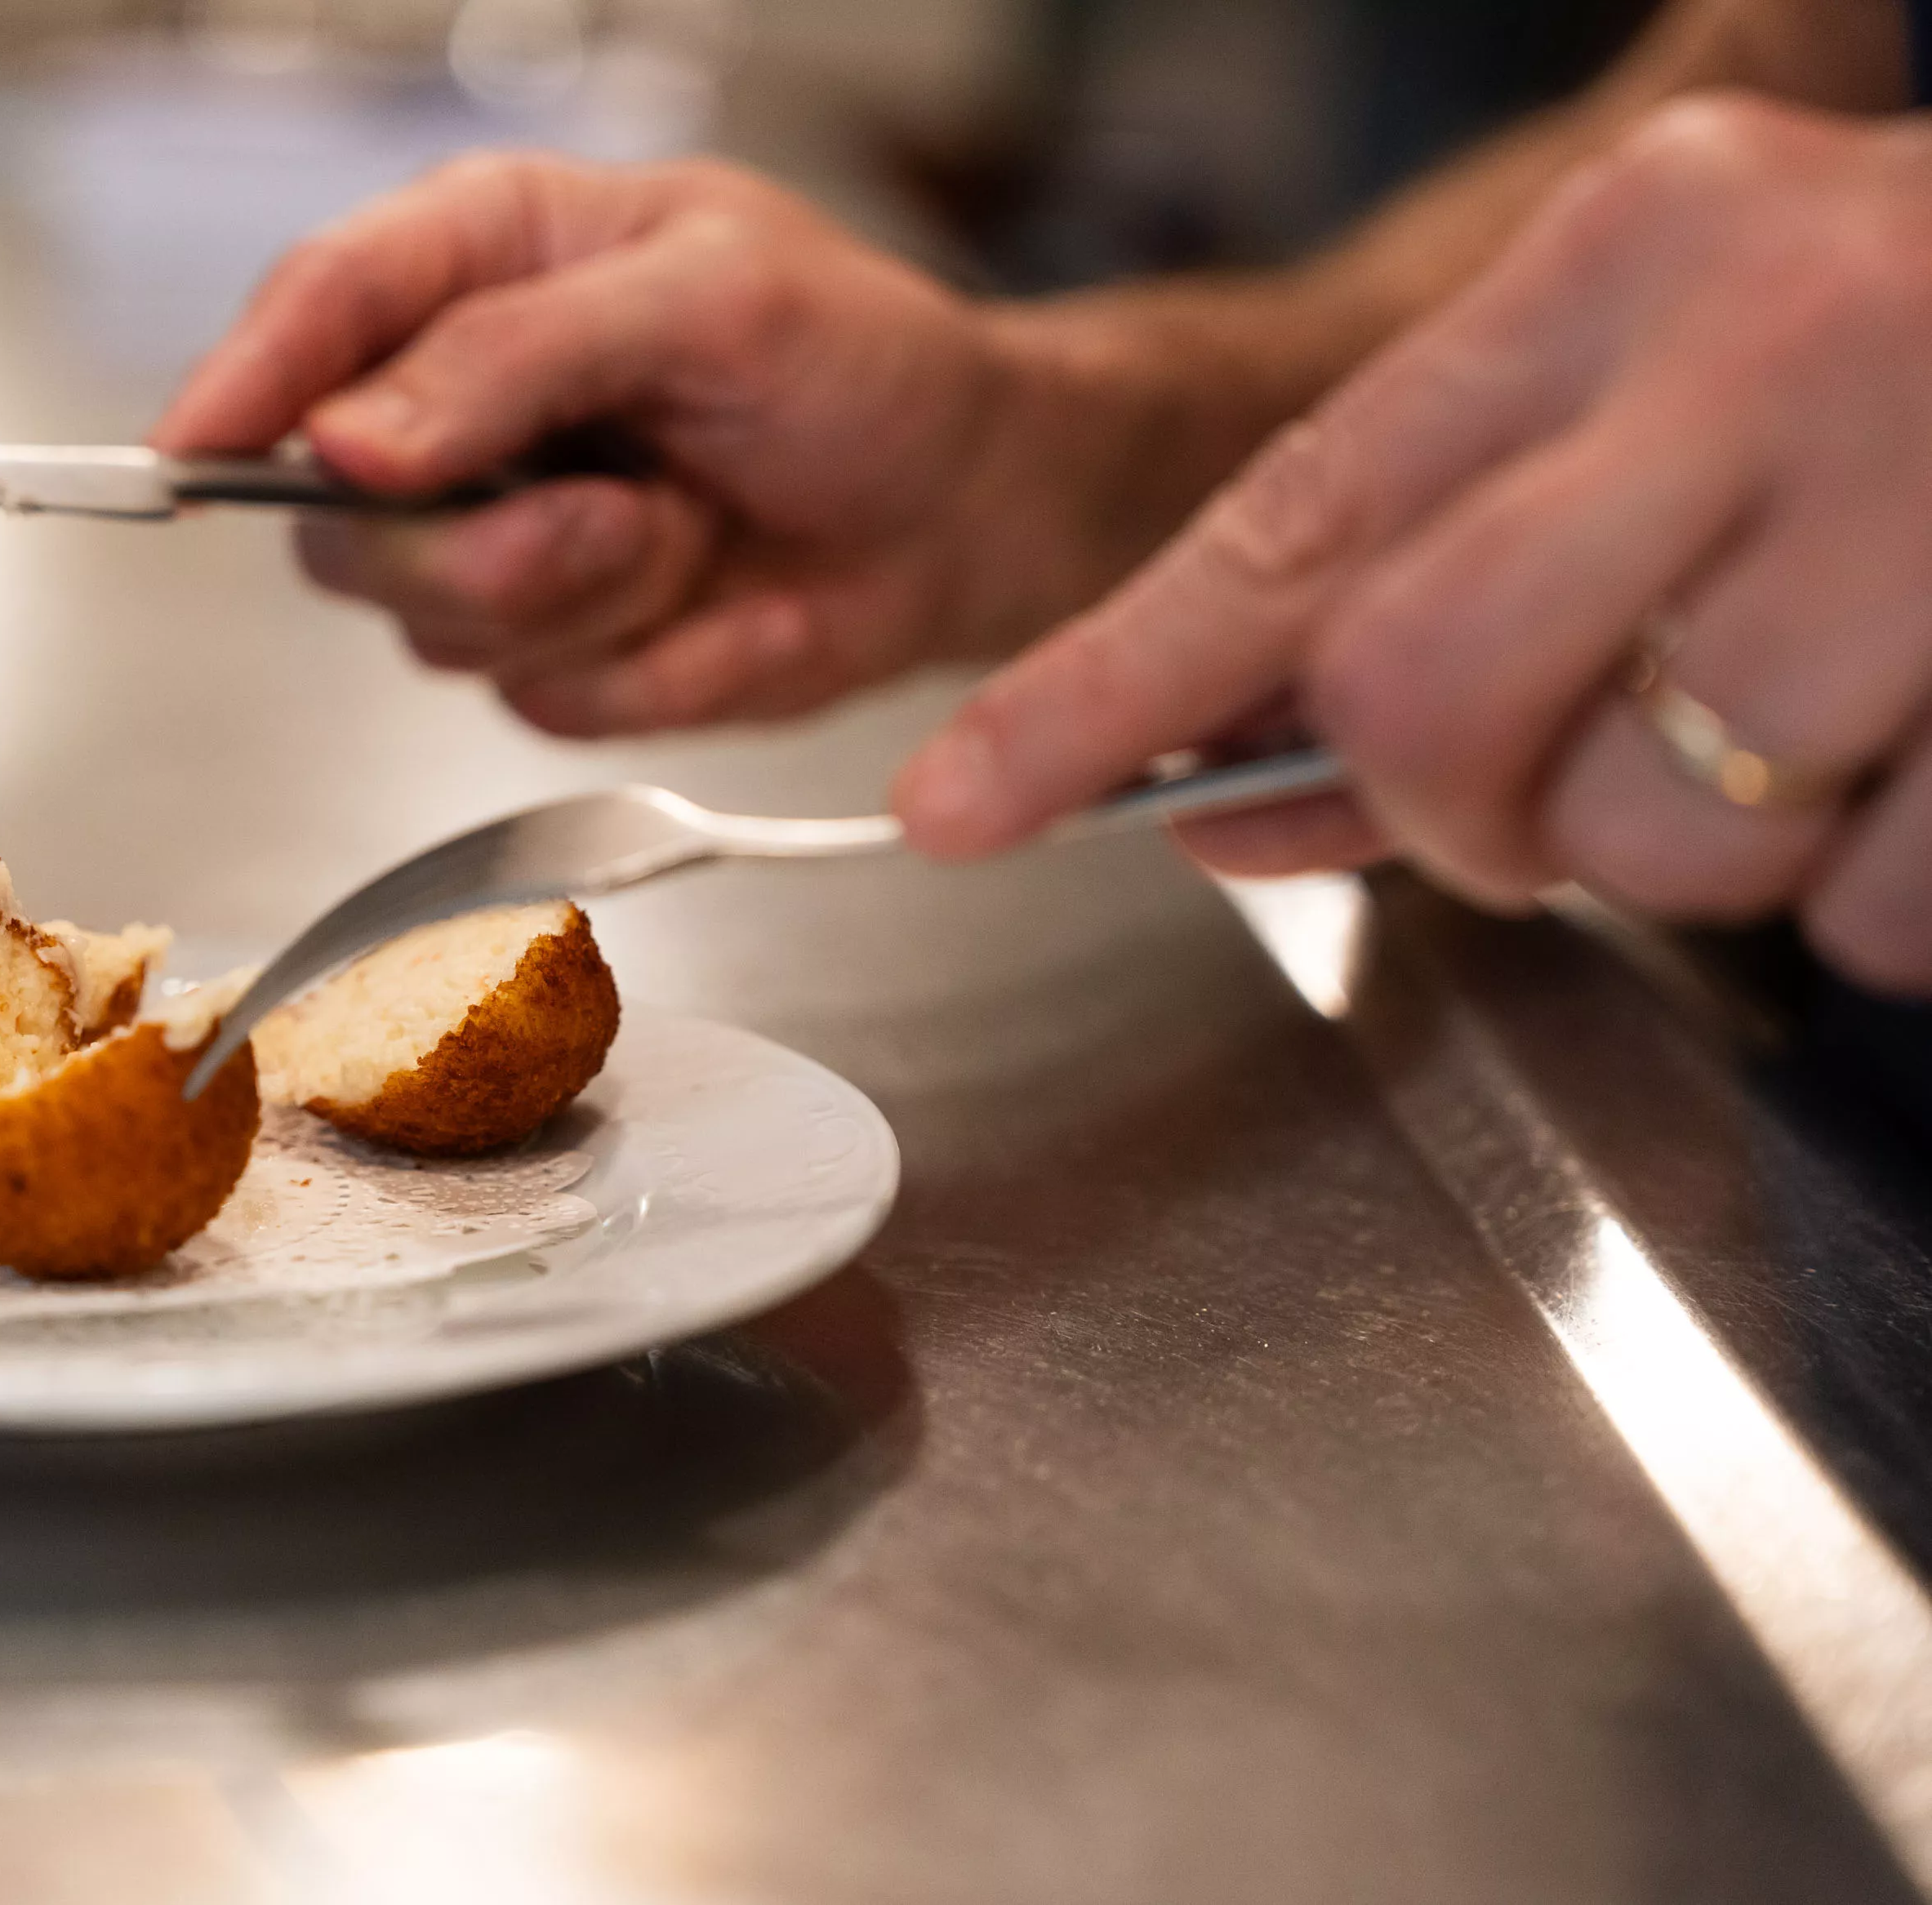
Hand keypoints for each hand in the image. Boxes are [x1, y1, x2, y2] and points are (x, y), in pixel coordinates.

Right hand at [154, 153, 1238, 735]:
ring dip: (590, 594)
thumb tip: (349, 433)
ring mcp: (497, 538)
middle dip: (482, 535)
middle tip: (620, 505)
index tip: (195, 449)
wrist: (964, 508)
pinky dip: (653, 663)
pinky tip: (720, 599)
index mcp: (488, 260)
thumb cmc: (863, 362)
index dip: (242, 380)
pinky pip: (543, 697)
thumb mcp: (712, 300)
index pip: (320, 307)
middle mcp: (461, 405)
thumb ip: (518, 354)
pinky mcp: (555, 648)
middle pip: (337, 510)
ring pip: (437, 620)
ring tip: (692, 526)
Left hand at [895, 93, 1931, 993]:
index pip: (1289, 516)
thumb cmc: (1901, 374)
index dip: (1101, 686)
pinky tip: (1923, 752)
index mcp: (1631, 261)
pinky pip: (1864, 919)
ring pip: (1646, 842)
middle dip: (1447, 810)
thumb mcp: (1664, 392)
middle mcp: (1767, 353)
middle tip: (1532, 797)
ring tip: (1800, 720)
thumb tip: (1225, 796)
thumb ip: (1448, 567)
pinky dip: (1870, 893)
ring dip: (1683, 851)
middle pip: (1424, 703)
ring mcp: (1928, 513)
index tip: (961, 804)